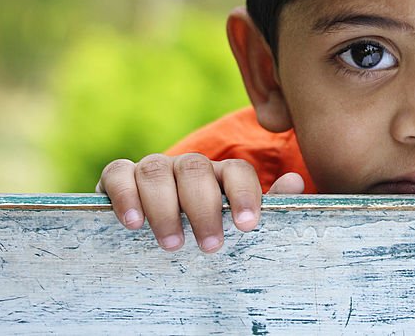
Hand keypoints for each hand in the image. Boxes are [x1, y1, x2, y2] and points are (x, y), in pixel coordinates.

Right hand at [97, 154, 304, 251]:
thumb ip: (266, 206)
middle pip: (196, 168)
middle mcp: (188, 167)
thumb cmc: (205, 232)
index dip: (244, 194)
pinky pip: (118, 173)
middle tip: (209, 246)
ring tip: (172, 245)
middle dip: (204, 208)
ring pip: (157, 170)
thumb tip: (296, 183)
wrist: (154, 237)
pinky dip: (125, 194)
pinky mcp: (120, 178)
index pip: (237, 171)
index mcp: (221, 176)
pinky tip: (133, 223)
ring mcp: (154, 170)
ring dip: (165, 207)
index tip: (248, 226)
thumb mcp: (234, 225)